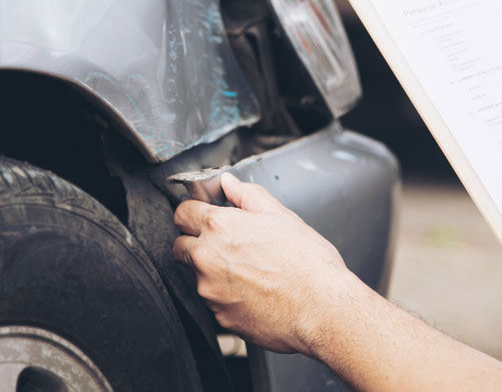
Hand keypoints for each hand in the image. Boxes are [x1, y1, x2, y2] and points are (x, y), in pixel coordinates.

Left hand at [173, 173, 357, 353]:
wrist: (321, 308)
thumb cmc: (308, 263)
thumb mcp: (281, 216)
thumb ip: (248, 195)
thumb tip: (229, 184)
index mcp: (220, 227)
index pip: (183, 212)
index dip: (194, 212)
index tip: (204, 215)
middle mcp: (207, 259)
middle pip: (180, 246)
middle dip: (195, 242)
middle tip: (224, 244)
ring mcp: (211, 291)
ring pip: (197, 277)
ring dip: (212, 271)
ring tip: (249, 271)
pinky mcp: (220, 318)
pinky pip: (214, 303)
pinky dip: (227, 296)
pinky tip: (253, 292)